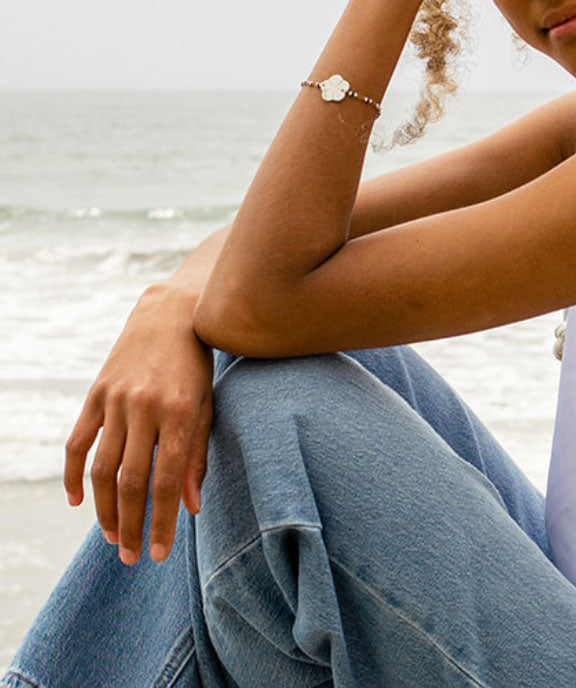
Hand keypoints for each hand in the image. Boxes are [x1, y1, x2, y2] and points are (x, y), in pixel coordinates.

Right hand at [64, 283, 213, 563]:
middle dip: (130, 525)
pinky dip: (75, 475)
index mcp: (179, 412)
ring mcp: (116, 400)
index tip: (159, 553)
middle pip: (130, 481)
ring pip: (102, 469)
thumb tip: (192, 507)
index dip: (162, 521)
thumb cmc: (196, 365)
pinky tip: (80, 502)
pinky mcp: (96, 393)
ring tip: (111, 537)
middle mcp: (145, 408)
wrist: (171, 313)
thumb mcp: (205, 405)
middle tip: (131, 557)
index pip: (167, 480)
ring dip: (104, 510)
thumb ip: (196, 454)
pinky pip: (78, 443)